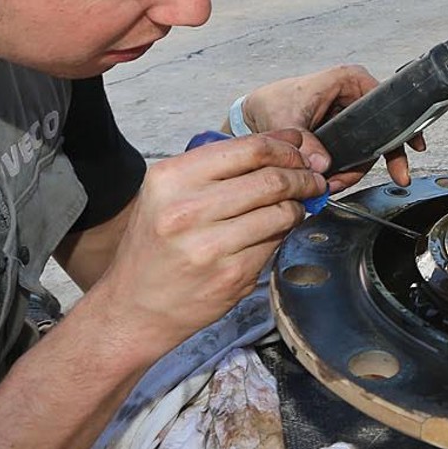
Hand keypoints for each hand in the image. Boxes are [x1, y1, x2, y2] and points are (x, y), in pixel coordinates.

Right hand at [89, 132, 322, 356]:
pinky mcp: (231, 275)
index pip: (250, 148)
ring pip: (282, 211)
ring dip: (299, 206)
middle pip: (272, 178)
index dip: (286, 149)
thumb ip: (225, 165)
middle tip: (311, 180)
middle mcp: (187, 209)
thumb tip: (289, 141)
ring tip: (296, 206)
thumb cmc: (157, 245)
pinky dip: (284, 234)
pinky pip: (276, 242)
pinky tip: (275, 232)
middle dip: (303, 177)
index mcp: (172, 178)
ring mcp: (210, 245)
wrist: (135, 307)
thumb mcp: (172, 193)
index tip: (299, 154)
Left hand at [238, 65, 424, 188]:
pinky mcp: (342, 135)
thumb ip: (304, 142)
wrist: (254, 117)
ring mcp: (350, 117)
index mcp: (348, 80)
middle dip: (381, 157)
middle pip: (382, 129)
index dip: (403, 123)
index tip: (413, 144)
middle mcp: (353, 96)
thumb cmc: (271, 103)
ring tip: (336, 182)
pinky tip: (334, 180)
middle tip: (398, 175)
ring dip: (356, 170)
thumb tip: (322, 163)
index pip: (387, 100)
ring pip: (369, 147)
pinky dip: (347, 171)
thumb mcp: (286, 120)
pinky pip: (355, 155)